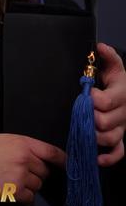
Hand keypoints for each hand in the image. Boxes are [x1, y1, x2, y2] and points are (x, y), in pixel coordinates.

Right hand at [0, 133, 65, 205]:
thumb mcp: (5, 140)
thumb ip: (24, 146)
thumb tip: (38, 156)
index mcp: (23, 143)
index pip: (51, 151)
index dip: (63, 159)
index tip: (69, 163)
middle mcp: (25, 159)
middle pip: (44, 171)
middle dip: (37, 173)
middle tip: (22, 171)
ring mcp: (21, 176)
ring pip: (38, 185)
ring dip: (30, 185)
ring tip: (13, 179)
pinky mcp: (16, 191)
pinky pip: (30, 197)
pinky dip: (24, 196)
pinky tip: (13, 189)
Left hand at [91, 42, 125, 166]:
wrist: (124, 91)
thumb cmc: (115, 78)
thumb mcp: (112, 65)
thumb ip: (108, 56)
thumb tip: (101, 47)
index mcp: (122, 93)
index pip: (106, 102)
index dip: (93, 99)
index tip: (87, 92)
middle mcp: (124, 113)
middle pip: (106, 123)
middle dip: (91, 118)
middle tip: (83, 112)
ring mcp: (123, 127)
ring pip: (111, 138)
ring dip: (95, 137)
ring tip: (85, 129)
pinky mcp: (121, 138)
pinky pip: (119, 152)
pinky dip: (109, 158)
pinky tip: (97, 158)